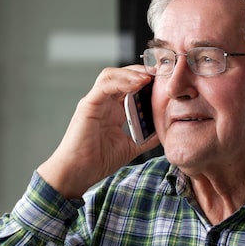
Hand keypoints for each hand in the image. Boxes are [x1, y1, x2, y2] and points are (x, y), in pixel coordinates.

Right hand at [36, 66, 159, 198]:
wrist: (80, 173)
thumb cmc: (99, 161)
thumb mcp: (131, 147)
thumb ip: (146, 138)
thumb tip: (164, 131)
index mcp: (113, 111)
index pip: (130, 86)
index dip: (146, 81)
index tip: (164, 82)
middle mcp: (104, 103)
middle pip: (121, 75)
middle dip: (141, 71)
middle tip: (160, 73)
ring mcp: (95, 102)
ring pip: (111, 75)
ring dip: (131, 73)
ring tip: (148, 77)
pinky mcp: (88, 105)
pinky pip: (104, 86)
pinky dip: (121, 82)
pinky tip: (137, 84)